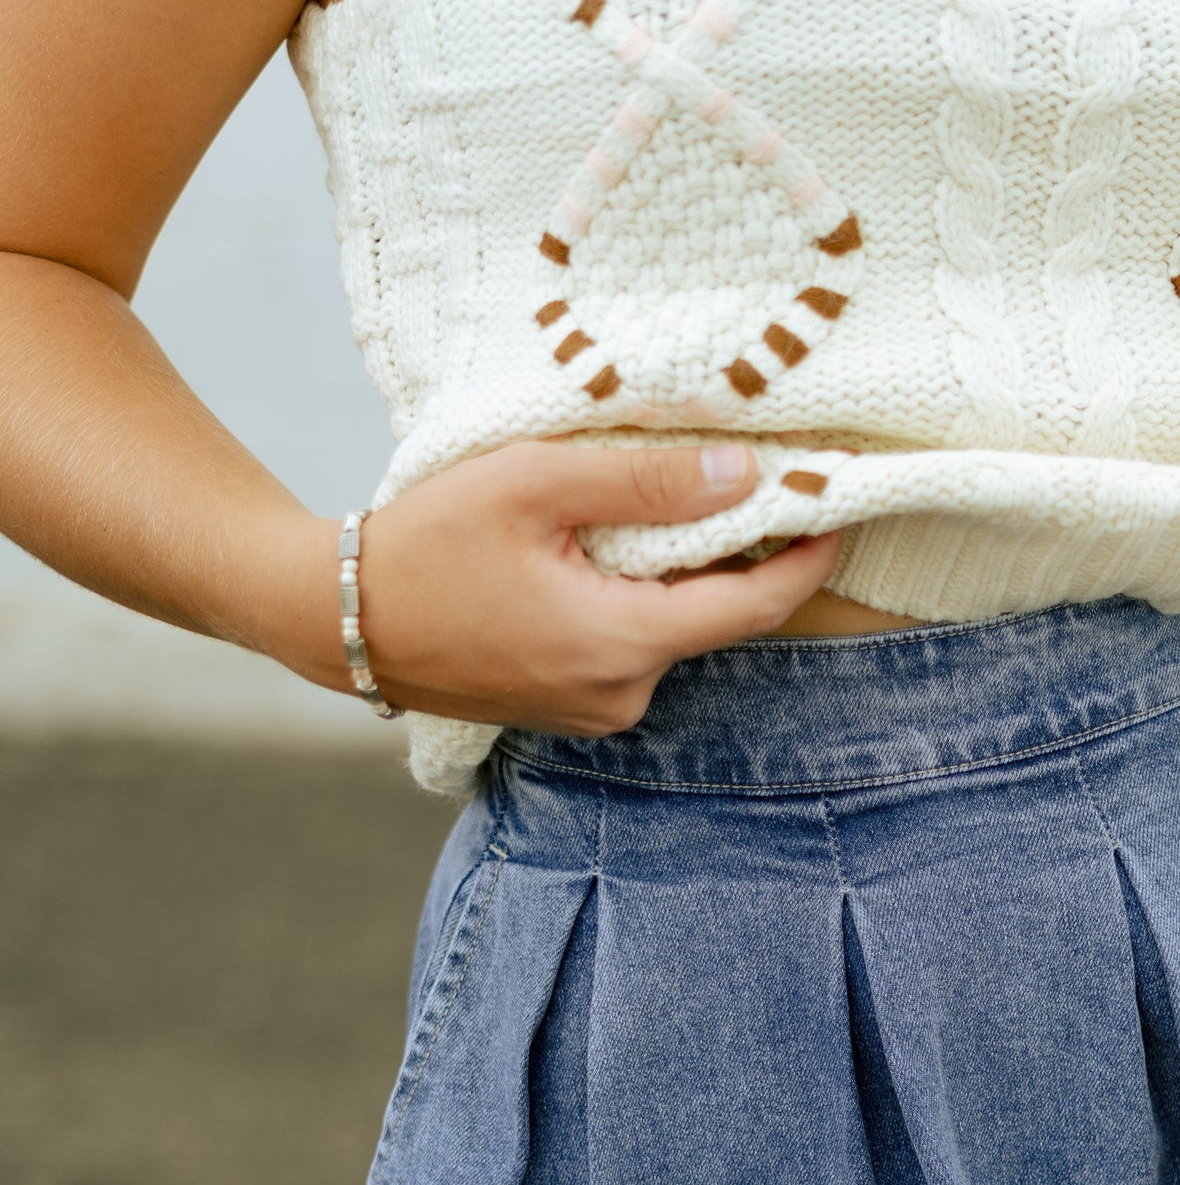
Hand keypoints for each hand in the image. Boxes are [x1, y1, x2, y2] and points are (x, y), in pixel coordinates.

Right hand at [278, 438, 841, 729]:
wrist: (334, 618)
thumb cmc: (425, 543)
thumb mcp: (535, 486)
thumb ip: (647, 483)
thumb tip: (746, 474)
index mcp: (622, 643)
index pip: (755, 606)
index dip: (808, 556)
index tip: (840, 503)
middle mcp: (620, 694)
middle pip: (715, 616)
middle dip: (742, 552)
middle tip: (761, 477)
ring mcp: (593, 709)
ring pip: (671, 630)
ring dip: (680, 573)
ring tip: (671, 502)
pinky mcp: (568, 706)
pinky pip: (630, 646)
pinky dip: (638, 598)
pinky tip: (611, 551)